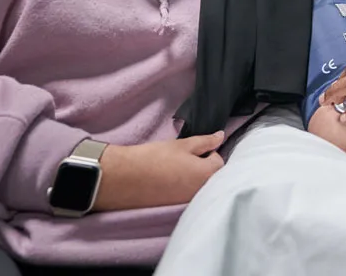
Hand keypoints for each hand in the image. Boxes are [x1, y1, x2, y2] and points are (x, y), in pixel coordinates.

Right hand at [92, 131, 225, 210]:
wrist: (125, 178)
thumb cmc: (155, 157)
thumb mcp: (183, 145)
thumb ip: (205, 141)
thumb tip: (221, 136)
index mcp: (207, 174)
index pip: (218, 160)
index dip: (207, 152)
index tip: (192, 150)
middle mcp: (202, 191)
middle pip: (211, 176)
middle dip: (202, 167)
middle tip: (183, 160)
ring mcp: (189, 202)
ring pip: (199, 187)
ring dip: (193, 179)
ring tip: (174, 170)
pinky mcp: (176, 208)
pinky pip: (187, 197)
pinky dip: (182, 189)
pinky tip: (168, 182)